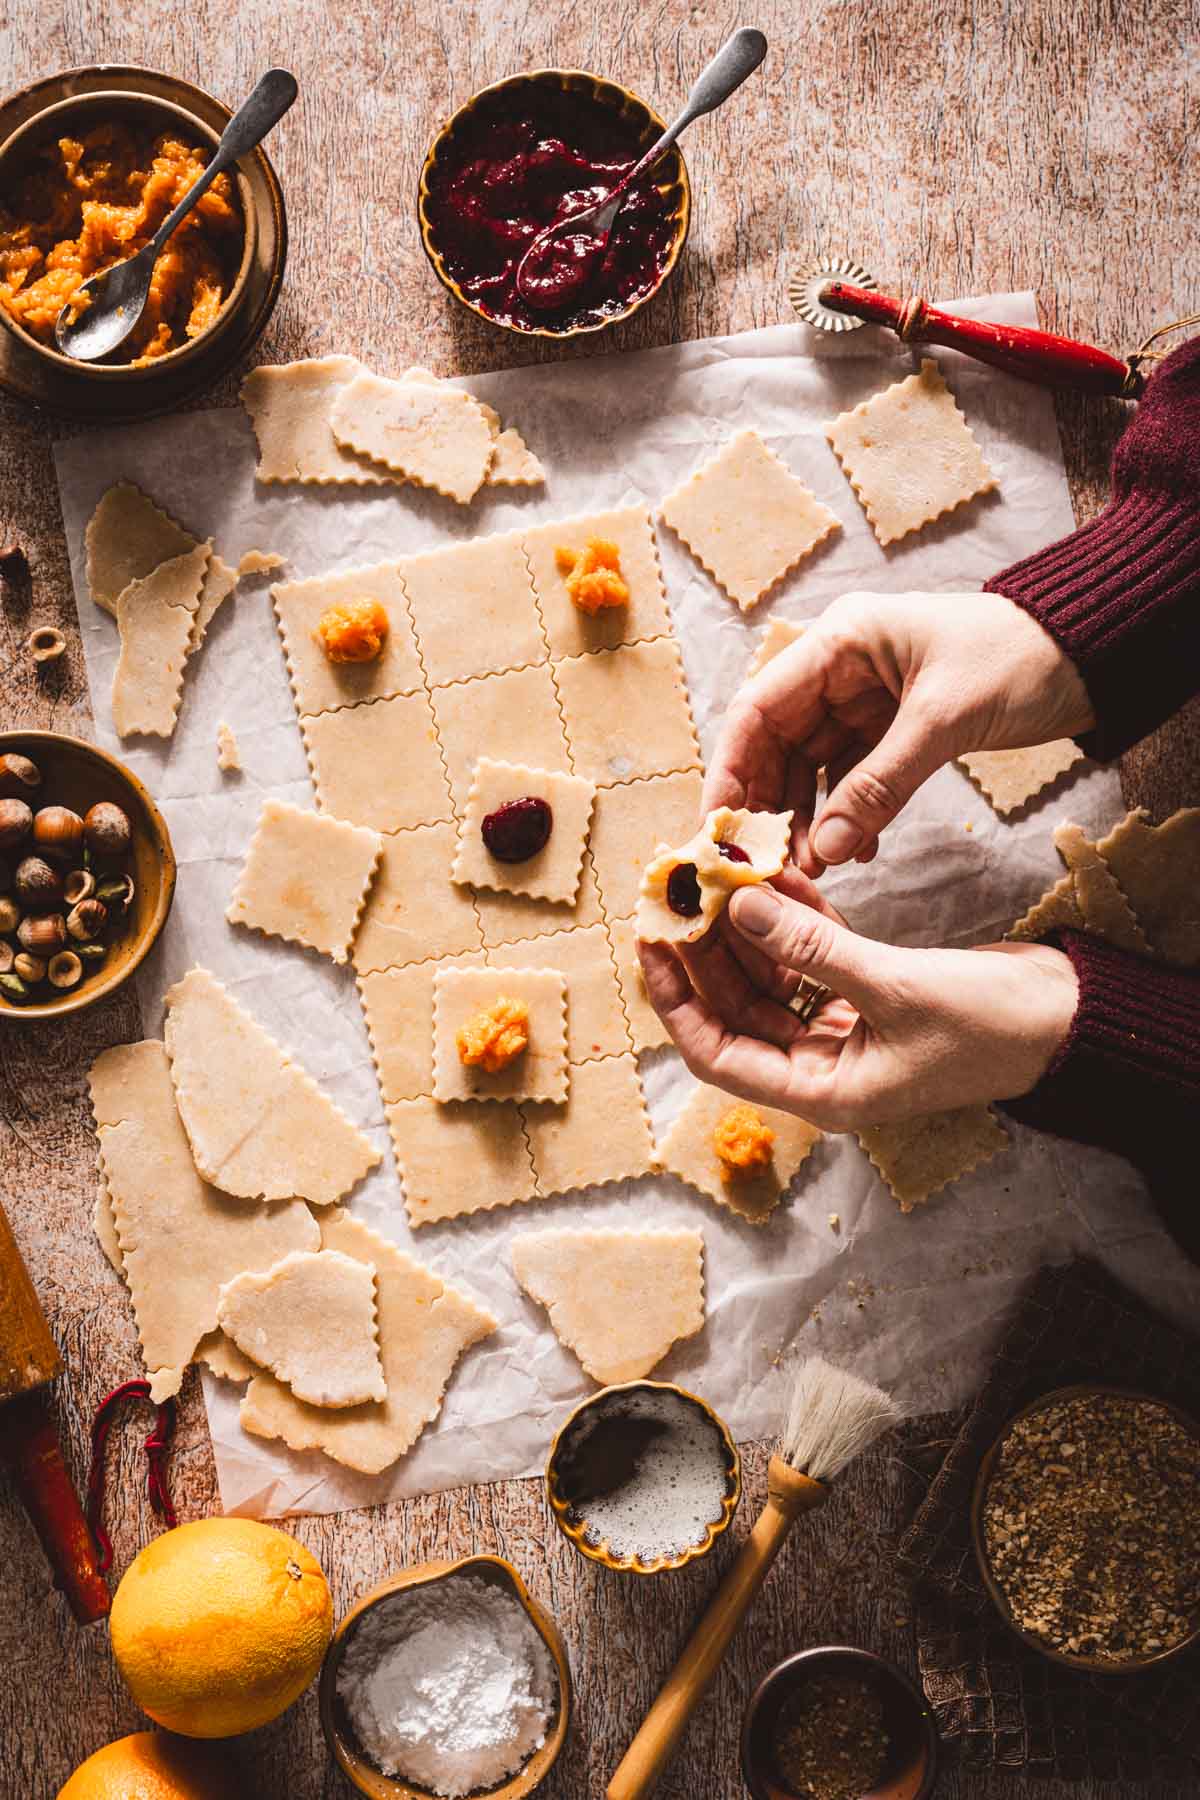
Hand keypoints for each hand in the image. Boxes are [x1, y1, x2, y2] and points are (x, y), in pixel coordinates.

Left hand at [637, 874, 1078, 1129]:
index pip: (718, 1054)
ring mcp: (847, 1030)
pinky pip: (813, 957)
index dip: (678, 1003)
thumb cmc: (992, 1026)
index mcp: (822, 1090)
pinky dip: (794, 920)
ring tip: (717, 872)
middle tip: (679, 892)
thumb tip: (737, 907)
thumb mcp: (896, 987)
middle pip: (738, 1009)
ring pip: (772, 978)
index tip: (651, 946)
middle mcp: (824, 1065)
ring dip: (747, 930)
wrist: (1071, 1020)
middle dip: (707, 953)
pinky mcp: (871, 994)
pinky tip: (773, 875)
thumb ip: (813, 948)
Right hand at [705, 590, 1093, 873]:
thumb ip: (881, 785)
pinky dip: (850, 816)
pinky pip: (853, 778)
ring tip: (813, 870)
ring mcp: (864, 699)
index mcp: (839, 640)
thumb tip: (827, 850)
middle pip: (777, 742)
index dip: (732, 769)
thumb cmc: (1017, 660)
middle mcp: (840, 667)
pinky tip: (858, 853)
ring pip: (812, 767)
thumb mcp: (943, 720)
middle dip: (770, 804)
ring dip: (810, 819)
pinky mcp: (891, 727)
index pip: (759, 708)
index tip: (720, 827)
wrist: (1087, 657)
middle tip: (764, 863)